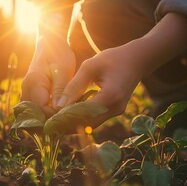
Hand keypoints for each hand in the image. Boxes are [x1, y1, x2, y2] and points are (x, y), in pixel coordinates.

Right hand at [20, 35, 75, 116]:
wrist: (50, 41)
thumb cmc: (59, 53)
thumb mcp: (63, 70)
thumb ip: (60, 90)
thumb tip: (58, 110)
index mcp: (34, 83)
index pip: (42, 109)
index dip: (55, 117)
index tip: (69, 117)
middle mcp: (26, 89)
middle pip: (34, 114)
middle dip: (49, 120)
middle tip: (66, 123)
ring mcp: (26, 90)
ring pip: (31, 113)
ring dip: (43, 118)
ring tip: (61, 121)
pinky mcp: (29, 92)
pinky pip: (32, 108)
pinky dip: (41, 113)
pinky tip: (55, 115)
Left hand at [56, 13, 186, 127]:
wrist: (137, 60)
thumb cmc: (113, 59)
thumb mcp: (90, 66)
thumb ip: (74, 85)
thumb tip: (59, 105)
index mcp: (110, 96)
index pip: (83, 114)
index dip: (65, 119)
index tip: (49, 120)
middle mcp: (115, 108)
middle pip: (87, 124)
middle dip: (67, 126)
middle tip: (49, 125)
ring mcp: (117, 111)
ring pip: (91, 124)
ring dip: (74, 124)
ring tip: (55, 122)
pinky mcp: (115, 111)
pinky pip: (96, 119)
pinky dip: (82, 119)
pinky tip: (69, 116)